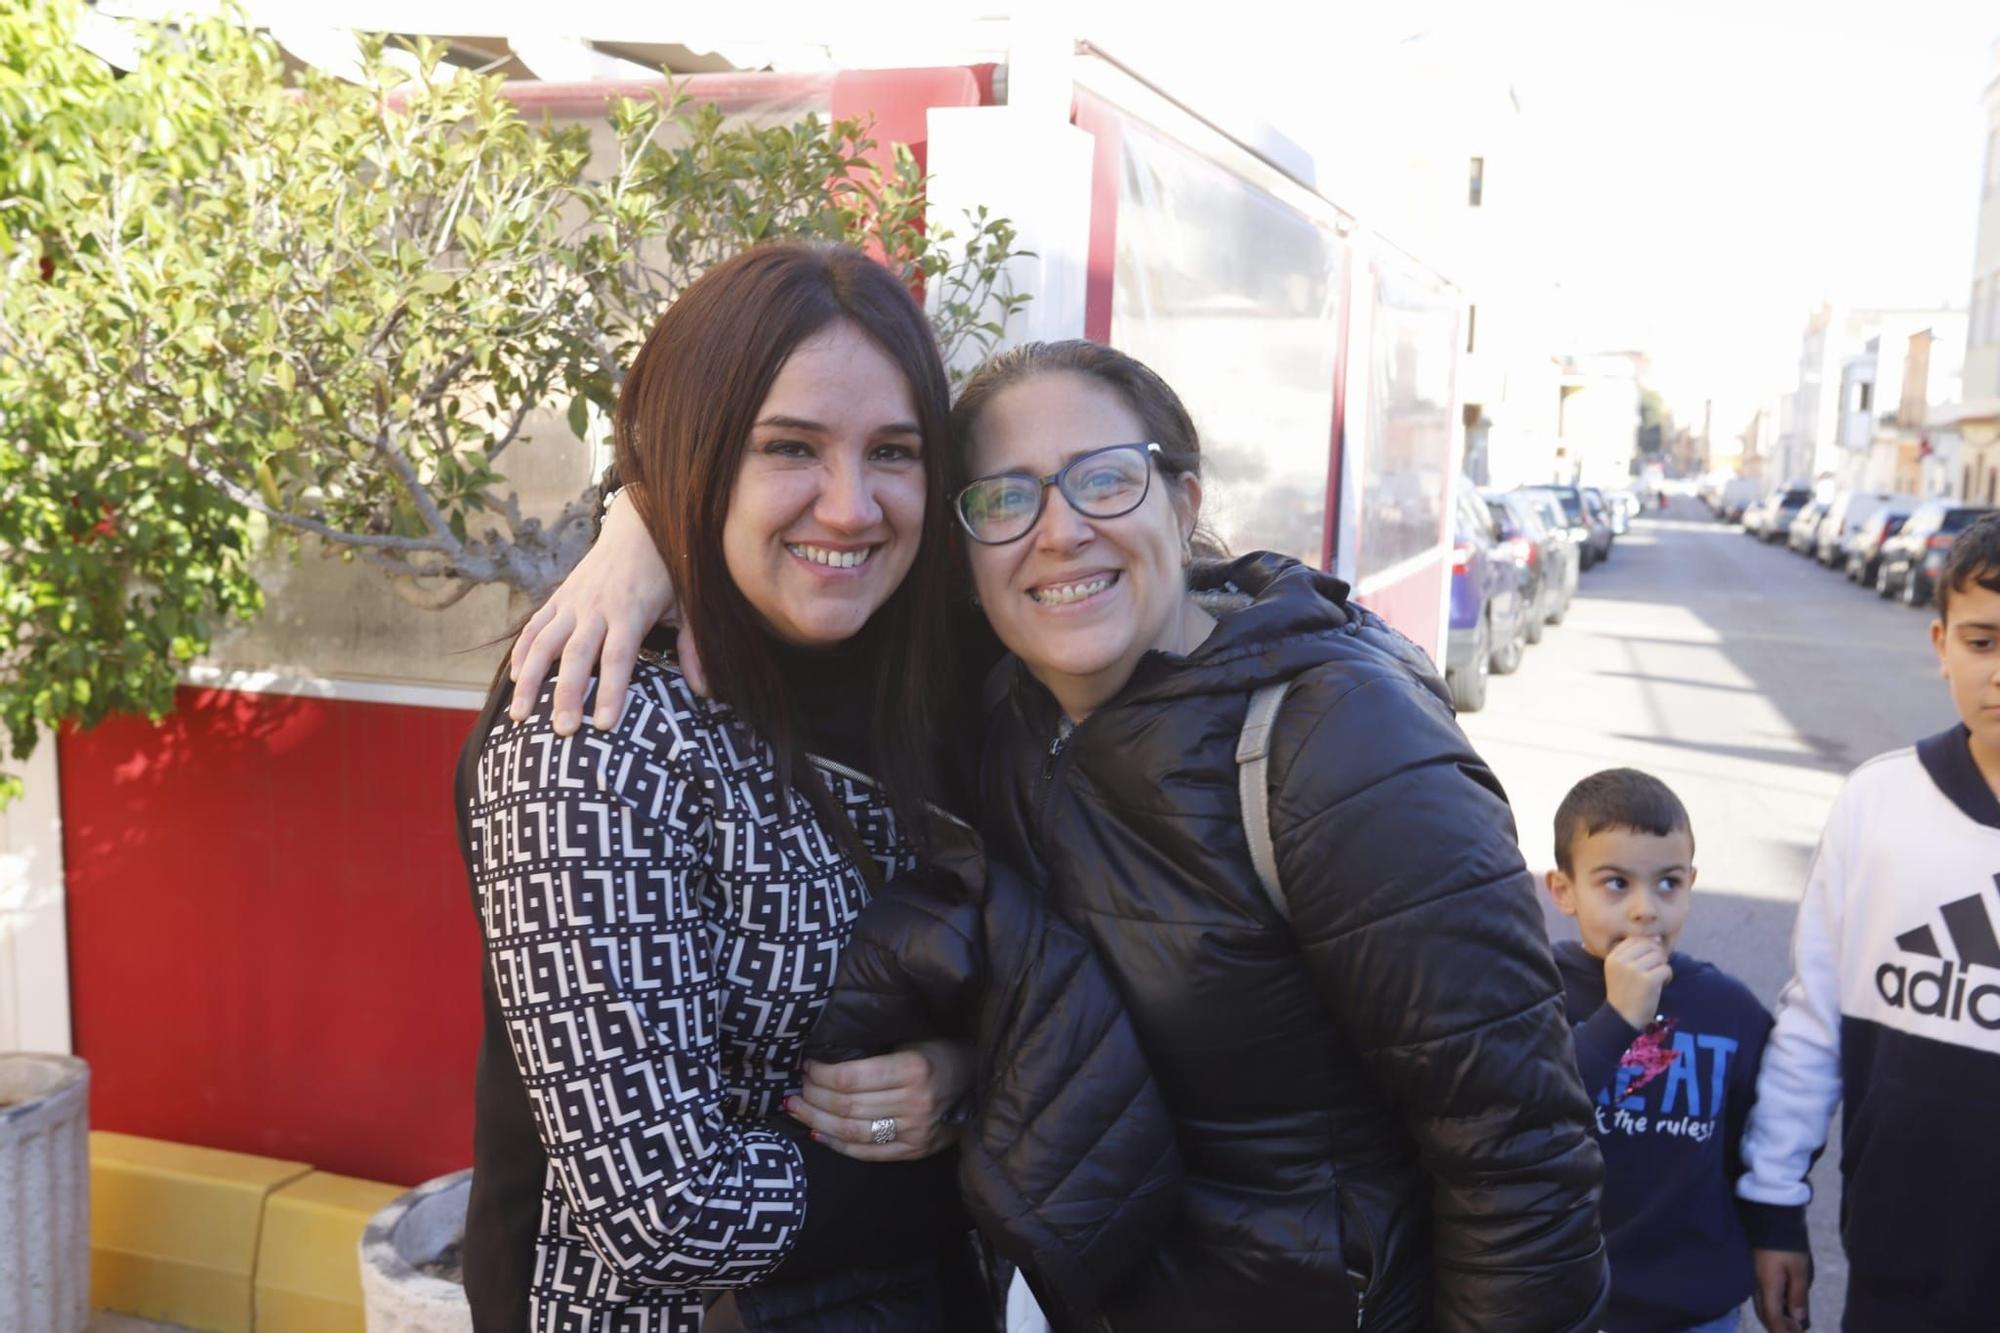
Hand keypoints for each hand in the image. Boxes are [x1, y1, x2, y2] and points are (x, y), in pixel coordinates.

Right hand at [508, 489, 690, 731]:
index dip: (611, 690)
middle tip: (563, 731)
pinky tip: (514, 680)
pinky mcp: (559, 597)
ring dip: (531, 680)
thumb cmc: (668, 571)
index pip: (618, 658)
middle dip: (567, 694)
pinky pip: (534, 627)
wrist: (638, 525)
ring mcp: (573, 602)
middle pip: (577, 655)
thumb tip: (706, 692)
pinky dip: (522, 653)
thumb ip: (693, 648)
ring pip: (545, 642)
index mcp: (630, 612)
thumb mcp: (687, 605)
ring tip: (521, 716)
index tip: (604, 724)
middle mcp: (596, 608)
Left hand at [788, 1039, 973, 1161]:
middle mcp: (915, 1103)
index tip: (807, 1065)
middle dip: (812, 1097)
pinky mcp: (915, 1151)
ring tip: (797, 1110)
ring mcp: (916, 1132)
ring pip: (851, 1132)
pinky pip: (867, 1153)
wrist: (981, 1079)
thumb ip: (876, 1050)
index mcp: (913, 1068)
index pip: (849, 1078)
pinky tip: (818, 1134)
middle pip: (846, 1107)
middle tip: (797, 1088)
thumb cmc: (942, 1050)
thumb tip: (825, 1054)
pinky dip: (837, 1145)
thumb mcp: (913, 1038)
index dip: (820, 1074)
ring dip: (816, 1122)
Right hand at [1604, 936, 1672, 1028]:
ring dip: (1662, 966)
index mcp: (1613, 956)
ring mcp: (1634, 970)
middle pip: (1650, 945)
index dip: (1647, 948)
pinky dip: (1668, 976)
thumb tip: (1657, 937)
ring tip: (1657, 978)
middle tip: (1654, 970)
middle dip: (1657, 956)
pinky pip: (1666, 969)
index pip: (1636, 939)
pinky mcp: (1648, 980)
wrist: (1623, 1017)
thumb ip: (1635, 953)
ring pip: (1660, 956)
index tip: (1646, 962)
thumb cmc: (1625, 992)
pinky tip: (1661, 984)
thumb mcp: (1622, 969)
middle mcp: (1621, 961)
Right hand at [1752, 1248, 1810, 1331]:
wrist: (1769, 1218)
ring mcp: (1754, 1278)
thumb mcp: (1799, 1270)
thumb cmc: (1786, 1244)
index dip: (1783, 1332)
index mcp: (1767, 1287)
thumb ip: (1798, 1294)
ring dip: (1777, 1317)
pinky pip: (1763, 1296)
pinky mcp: (1756, 1271)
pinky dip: (1775, 1306)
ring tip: (1794, 1322)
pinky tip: (1786, 1304)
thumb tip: (1798, 1318)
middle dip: (1780, 1328)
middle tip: (1798, 1332)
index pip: (1772, 1318)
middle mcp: (1757, 1285)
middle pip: (1765, 1315)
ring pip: (1763, 1306)